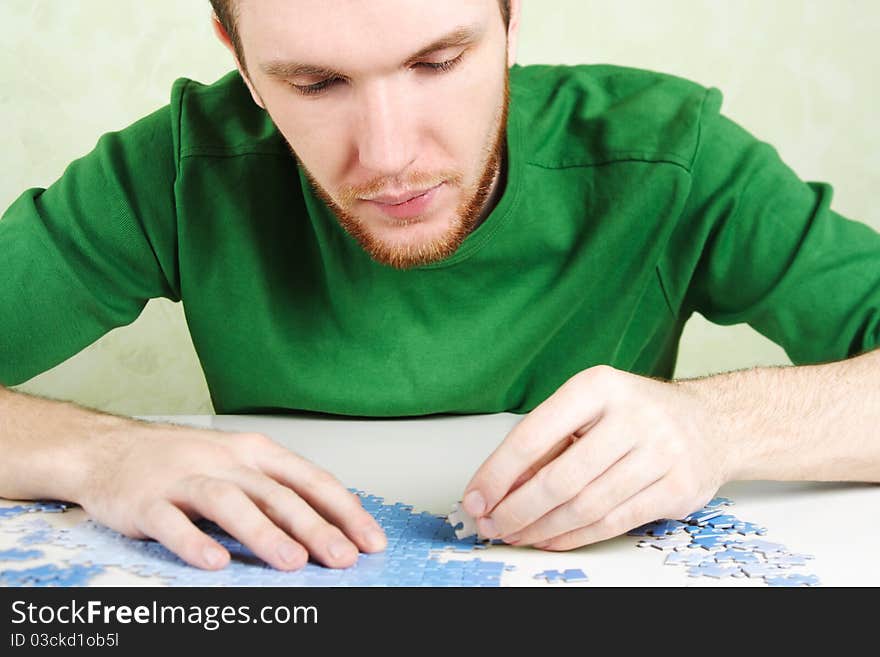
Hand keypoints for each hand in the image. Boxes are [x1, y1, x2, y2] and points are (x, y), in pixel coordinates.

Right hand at [76, 423, 385, 569]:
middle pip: (275, 492)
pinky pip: (172, 522)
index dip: (343, 509)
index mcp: (254, 452)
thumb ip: (279, 489)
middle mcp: (224, 461)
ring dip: (263, 533)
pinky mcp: (146, 501)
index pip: (309, 478)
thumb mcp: (238, 463)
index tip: (370, 539)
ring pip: (229, 503)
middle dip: (314, 526)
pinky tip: (215, 563)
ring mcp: (184, 478)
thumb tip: (334, 522)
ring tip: (292, 562)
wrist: (107, 447)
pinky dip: (194, 541)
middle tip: (342, 557)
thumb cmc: (182, 459)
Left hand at [461, 365, 732, 549]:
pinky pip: (614, 522)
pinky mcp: (678, 488)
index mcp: (598, 386)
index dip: (498, 473)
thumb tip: (496, 490)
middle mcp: (633, 416)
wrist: (712, 423)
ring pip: (586, 506)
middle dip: (517, 510)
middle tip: (493, 526)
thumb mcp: (589, 409)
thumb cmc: (636, 415)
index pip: (533, 434)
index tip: (476, 498)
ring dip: (542, 529)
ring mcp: (661, 453)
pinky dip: (575, 537)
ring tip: (518, 535)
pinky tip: (552, 539)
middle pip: (560, 479)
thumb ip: (546, 444)